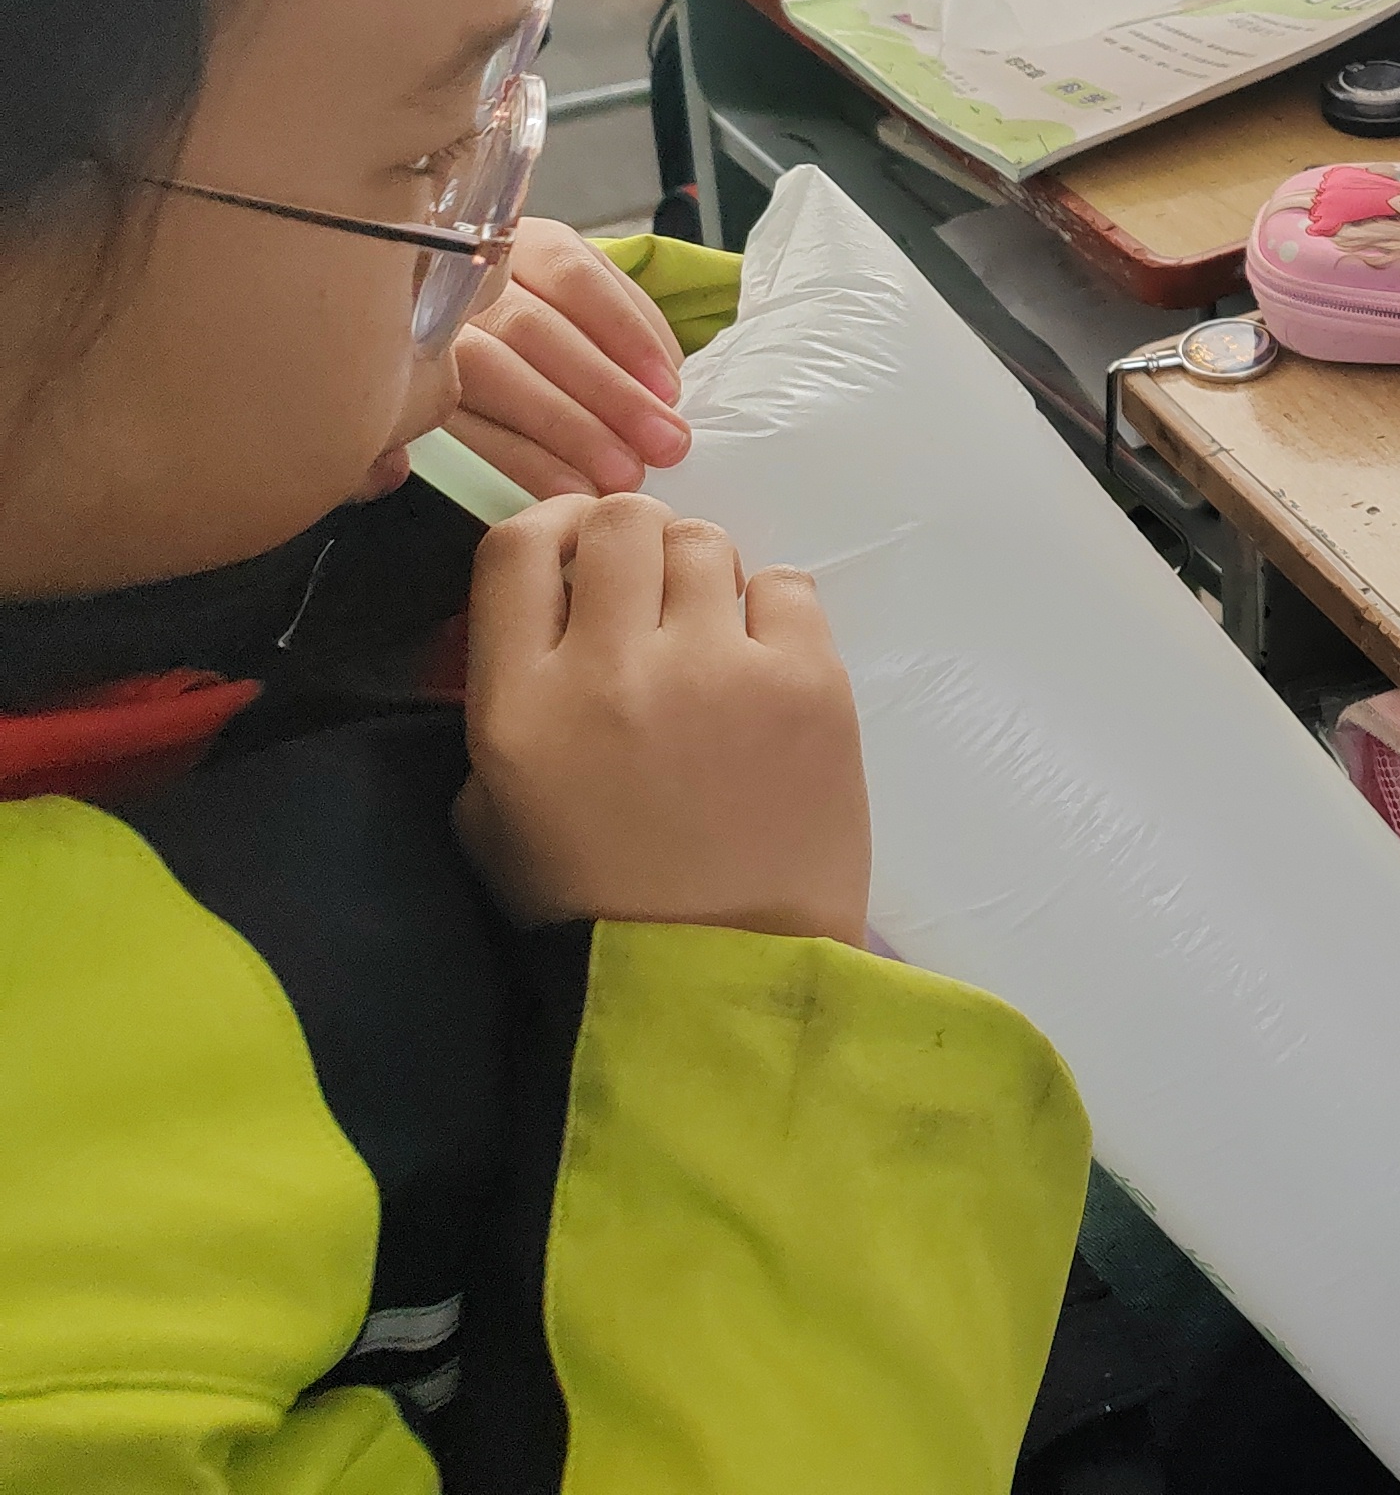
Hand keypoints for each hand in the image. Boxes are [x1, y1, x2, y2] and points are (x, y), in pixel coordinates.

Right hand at [450, 219, 690, 496]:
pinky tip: (563, 488)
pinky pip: (458, 426)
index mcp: (524, 248)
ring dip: (564, 428)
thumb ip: (628, 335)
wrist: (446, 355)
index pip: (576, 278)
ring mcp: (426, 333)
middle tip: (664, 445)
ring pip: (489, 372)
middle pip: (533, 328)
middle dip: (607, 391)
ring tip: (620, 475)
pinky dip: (516, 459)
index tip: (670, 389)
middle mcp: (467, 281)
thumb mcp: (589, 311)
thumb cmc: (551, 330)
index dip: (626, 332)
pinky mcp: (406, 391)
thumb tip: (665, 395)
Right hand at [456, 494, 869, 944]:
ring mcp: (716, 670)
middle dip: (631, 541)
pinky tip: (763, 668)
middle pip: (620, 521)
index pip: (515, 549)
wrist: (722, 973)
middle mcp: (611, 670)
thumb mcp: (495, 815)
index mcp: (518, 707)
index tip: (574, 548)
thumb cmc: (596, 904)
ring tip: (708, 636)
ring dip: (701, 574)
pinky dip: (772, 612)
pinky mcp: (808, 682)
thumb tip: (543, 617)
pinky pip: (787, 585)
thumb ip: (504, 705)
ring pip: (706, 541)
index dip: (548, 526)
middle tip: (649, 592)